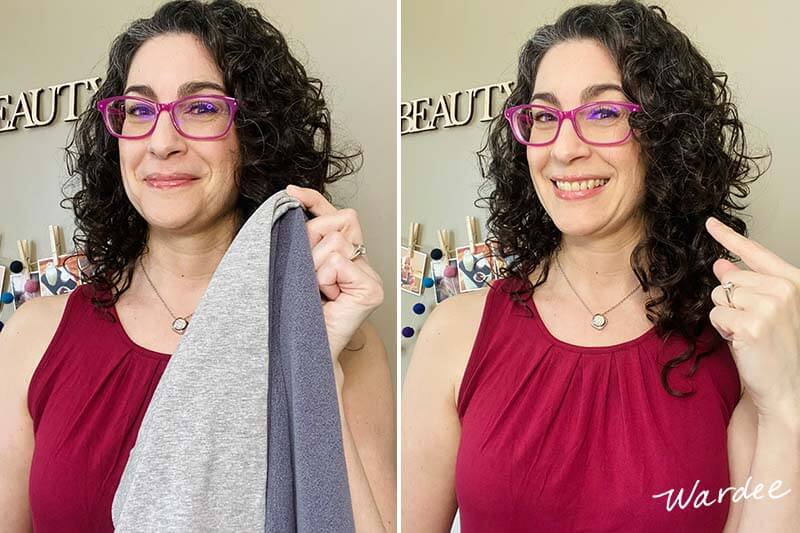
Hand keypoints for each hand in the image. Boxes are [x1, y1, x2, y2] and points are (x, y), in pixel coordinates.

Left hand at [286, 185, 383, 373]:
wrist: (298, 351)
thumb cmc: (294, 313)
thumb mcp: (294, 266)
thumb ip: (301, 238)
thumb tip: (292, 200)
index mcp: (346, 256)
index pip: (337, 215)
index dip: (314, 201)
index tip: (291, 193)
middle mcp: (363, 263)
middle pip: (339, 221)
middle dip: (311, 240)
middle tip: (305, 272)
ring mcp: (371, 276)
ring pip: (336, 241)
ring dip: (314, 265)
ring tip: (314, 291)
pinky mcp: (371, 289)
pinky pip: (339, 262)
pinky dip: (324, 278)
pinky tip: (325, 297)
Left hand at [705, 216, 799, 419]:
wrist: (790, 389)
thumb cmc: (780, 351)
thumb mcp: (768, 311)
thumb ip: (749, 285)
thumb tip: (721, 263)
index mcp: (793, 282)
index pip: (756, 253)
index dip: (729, 236)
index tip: (709, 222)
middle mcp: (783, 289)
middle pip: (728, 280)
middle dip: (731, 303)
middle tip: (753, 326)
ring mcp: (769, 305)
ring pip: (718, 297)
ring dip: (726, 317)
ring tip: (749, 335)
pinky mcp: (751, 324)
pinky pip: (715, 315)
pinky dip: (722, 330)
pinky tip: (743, 343)